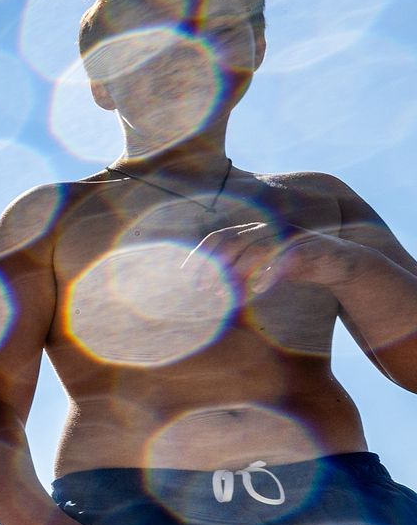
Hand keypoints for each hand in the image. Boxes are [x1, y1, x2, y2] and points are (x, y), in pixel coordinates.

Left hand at [187, 223, 368, 298]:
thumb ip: (235, 277)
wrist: (337, 264)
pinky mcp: (309, 248)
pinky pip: (286, 257)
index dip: (201, 256)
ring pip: (257, 248)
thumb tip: (206, 294)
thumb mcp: (258, 271)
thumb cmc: (292, 267)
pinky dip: (271, 272)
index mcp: (251, 231)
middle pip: (233, 242)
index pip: (218, 238)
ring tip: (229, 295)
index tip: (188, 279)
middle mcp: (267, 229)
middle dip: (216, 267)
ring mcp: (288, 236)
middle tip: (206, 291)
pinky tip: (260, 288)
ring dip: (240, 272)